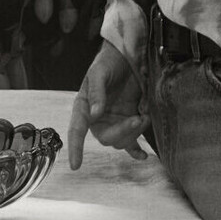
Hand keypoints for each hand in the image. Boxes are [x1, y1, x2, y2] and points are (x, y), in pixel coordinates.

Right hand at [67, 0, 149, 168]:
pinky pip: (131, 142)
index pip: (77, 130)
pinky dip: (137, 150)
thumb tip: (94, 114)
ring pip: (121, 140)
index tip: (75, 164)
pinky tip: (143, 155)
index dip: (75, 147)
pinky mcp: (129, 120)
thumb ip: (96, 91)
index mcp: (84, 106)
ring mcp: (115, 121)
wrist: (131, 55)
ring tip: (145, 115)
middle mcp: (98, 118)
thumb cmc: (110, 61)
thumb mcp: (99, 72)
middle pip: (106, 138)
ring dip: (134, 133)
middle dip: (123, 132)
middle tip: (138, 118)